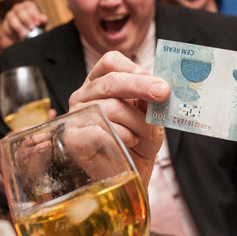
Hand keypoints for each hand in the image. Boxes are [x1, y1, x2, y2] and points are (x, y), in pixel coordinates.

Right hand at [1, 0, 47, 44]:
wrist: (28, 35)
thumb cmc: (35, 26)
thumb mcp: (41, 23)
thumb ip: (43, 21)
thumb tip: (44, 19)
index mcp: (27, 5)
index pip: (30, 7)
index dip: (34, 15)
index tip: (38, 23)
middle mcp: (18, 8)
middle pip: (20, 11)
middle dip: (26, 20)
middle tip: (32, 29)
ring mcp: (10, 15)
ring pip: (12, 18)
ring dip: (18, 27)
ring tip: (24, 35)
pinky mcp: (5, 24)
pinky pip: (7, 27)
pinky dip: (12, 33)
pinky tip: (17, 38)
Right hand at [67, 51, 168, 184]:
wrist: (129, 172)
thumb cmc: (139, 140)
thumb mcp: (150, 115)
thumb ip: (151, 99)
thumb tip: (160, 87)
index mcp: (101, 82)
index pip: (111, 62)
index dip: (133, 68)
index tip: (155, 80)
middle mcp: (84, 95)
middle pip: (110, 81)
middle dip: (141, 86)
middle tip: (163, 93)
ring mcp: (75, 116)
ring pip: (110, 107)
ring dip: (137, 122)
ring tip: (145, 134)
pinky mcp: (73, 138)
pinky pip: (99, 131)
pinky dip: (122, 136)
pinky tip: (130, 141)